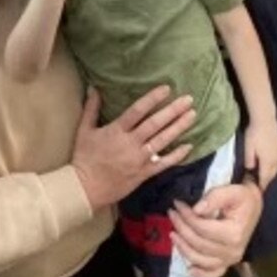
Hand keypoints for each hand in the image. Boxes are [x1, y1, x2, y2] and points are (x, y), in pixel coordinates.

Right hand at [72, 86, 194, 210]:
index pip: (138, 110)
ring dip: (178, 127)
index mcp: (116, 131)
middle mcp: (131, 143)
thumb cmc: (84, 158)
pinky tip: (189, 146)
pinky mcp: (144, 173)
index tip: (167, 89)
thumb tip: (94, 87)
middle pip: (155, 124)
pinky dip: (177, 155)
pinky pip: (163, 163)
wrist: (85, 188)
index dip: (152, 99)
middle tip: (188, 99)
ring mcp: (139, 159)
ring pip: (162, 141)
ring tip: (192, 115)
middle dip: (173, 110)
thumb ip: (91, 108)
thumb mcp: (84, 130)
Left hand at [168, 182, 262, 276]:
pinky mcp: (227, 264)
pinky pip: (212, 274)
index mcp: (234, 234)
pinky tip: (188, 269)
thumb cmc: (243, 198)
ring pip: (200, 260)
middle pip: (198, 243)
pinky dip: (199, 274)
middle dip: (182, 228)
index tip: (177, 204)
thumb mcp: (232, 191)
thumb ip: (214, 198)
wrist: (253, 206)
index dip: (187, 216)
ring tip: (172, 233)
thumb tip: (196, 210)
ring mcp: (230, 260)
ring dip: (183, 248)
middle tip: (172, 213)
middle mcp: (232, 251)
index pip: (203, 228)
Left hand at [244, 120, 276, 189]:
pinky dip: (276, 165)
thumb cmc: (254, 133)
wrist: (265, 119)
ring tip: (265, 174)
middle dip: (267, 180)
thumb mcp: (248, 147)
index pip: (265, 178)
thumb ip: (249, 160)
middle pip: (272, 175)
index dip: (261, 185)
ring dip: (272, 173)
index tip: (258, 191)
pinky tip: (272, 163)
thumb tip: (250, 169)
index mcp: (268, 162)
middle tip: (260, 183)